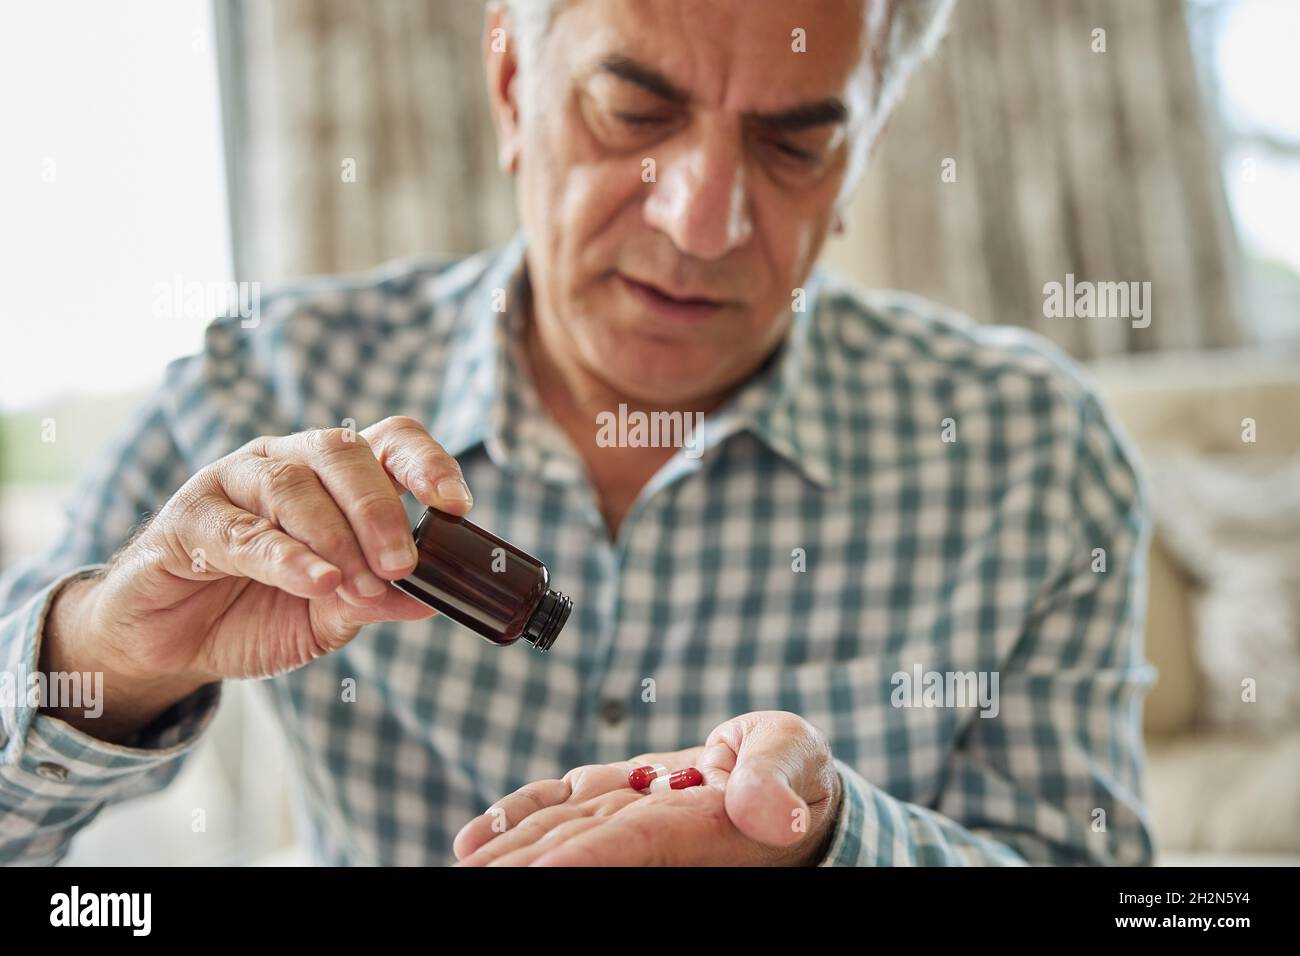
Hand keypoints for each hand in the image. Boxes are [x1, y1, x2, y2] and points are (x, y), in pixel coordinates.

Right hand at [41, 416, 471, 738]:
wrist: (174, 644)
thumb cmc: (258, 612)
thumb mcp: (332, 615)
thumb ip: (377, 601)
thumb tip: (435, 600)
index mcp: (333, 476)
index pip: (389, 442)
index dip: (427, 463)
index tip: (456, 505)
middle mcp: (287, 462)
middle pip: (343, 454)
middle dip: (380, 510)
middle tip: (403, 564)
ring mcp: (234, 482)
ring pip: (294, 486)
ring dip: (335, 539)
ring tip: (358, 586)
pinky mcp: (189, 517)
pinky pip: (242, 529)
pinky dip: (286, 558)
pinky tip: (316, 581)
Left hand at [453, 711, 842, 865]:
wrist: (787, 782)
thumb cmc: (797, 772)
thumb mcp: (796, 761)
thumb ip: (775, 779)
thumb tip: (768, 813)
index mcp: (698, 826)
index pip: (630, 842)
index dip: (583, 860)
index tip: (537, 875)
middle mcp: (655, 832)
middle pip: (579, 848)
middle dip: (528, 865)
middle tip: (474, 878)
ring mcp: (629, 819)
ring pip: (559, 832)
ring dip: (510, 850)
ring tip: (465, 866)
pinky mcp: (614, 801)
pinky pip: (559, 810)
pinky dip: (516, 817)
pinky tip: (474, 838)